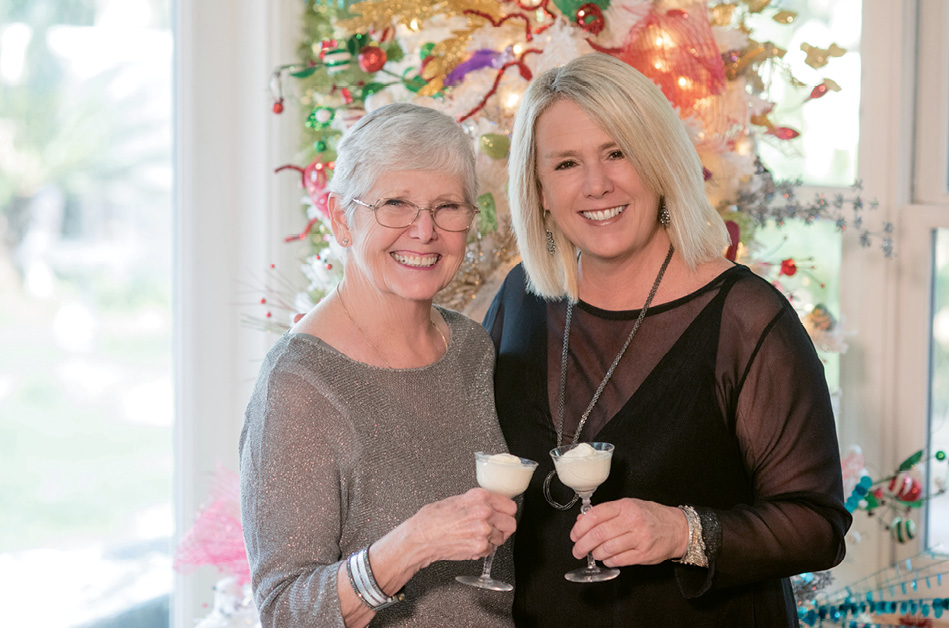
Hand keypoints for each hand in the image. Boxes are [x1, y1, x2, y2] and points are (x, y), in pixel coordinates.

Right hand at [404, 488, 516, 567]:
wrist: (421, 537)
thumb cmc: (433, 519)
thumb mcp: (456, 499)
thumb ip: (477, 502)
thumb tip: (492, 505)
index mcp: (480, 497)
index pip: (510, 506)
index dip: (506, 512)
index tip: (503, 515)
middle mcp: (484, 512)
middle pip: (511, 523)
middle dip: (503, 526)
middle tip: (494, 528)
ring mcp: (483, 531)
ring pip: (502, 538)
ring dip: (493, 538)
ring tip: (477, 535)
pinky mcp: (480, 547)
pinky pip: (491, 549)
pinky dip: (484, 548)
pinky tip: (471, 542)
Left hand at [569, 498, 687, 566]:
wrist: (677, 528)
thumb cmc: (650, 516)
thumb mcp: (628, 506)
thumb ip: (605, 513)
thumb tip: (582, 521)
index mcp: (625, 506)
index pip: (596, 515)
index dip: (580, 527)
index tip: (574, 535)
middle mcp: (632, 521)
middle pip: (598, 534)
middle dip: (583, 545)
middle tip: (577, 550)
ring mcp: (639, 538)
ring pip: (607, 549)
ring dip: (595, 554)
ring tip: (593, 554)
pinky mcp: (643, 554)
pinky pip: (619, 560)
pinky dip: (608, 561)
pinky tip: (607, 558)